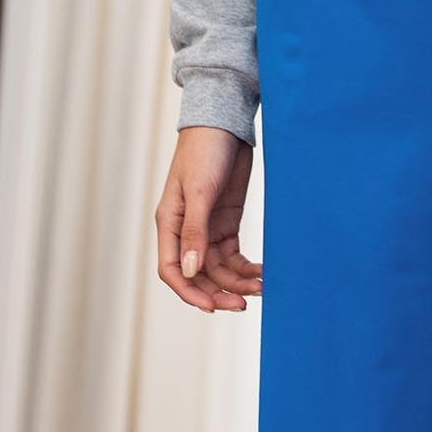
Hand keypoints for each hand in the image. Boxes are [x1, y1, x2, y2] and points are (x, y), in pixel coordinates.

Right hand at [155, 126, 261, 312]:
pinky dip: (246, 267)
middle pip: (198, 275)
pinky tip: (262, 273)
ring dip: (237, 282)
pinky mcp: (226, 223)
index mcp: (169, 224)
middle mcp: (185, 231)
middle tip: (243, 304)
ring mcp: (207, 228)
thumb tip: (190, 271)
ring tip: (261, 287)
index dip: (189, 292)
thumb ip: (195, 232)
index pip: (171, 270)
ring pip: (219, 269)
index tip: (211, 306)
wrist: (225, 124)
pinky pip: (234, 256)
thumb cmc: (204, 151)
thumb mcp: (199, 191)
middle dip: (219, 292)